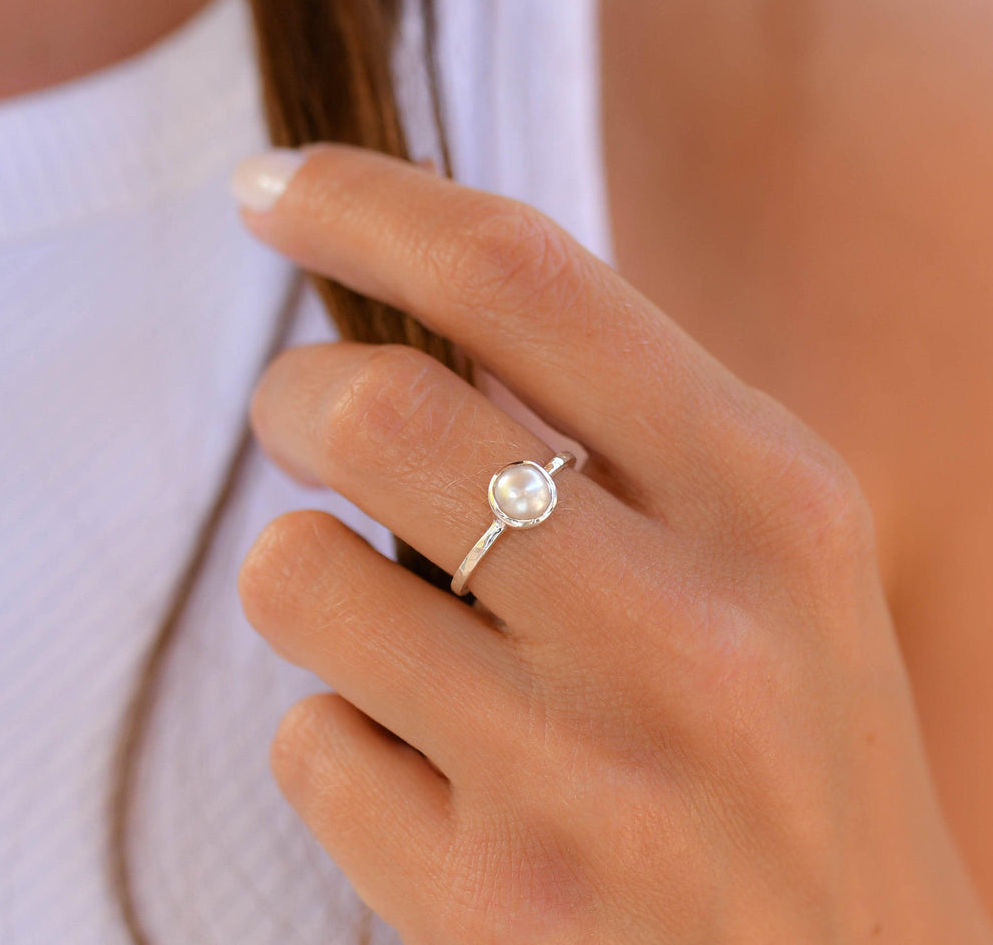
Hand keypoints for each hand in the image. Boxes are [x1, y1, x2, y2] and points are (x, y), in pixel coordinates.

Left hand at [234, 145, 991, 944]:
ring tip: (393, 626)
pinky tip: (435, 775)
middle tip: (299, 413)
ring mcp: (585, 780)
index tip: (270, 189)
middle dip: (295, 394)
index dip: (369, 205)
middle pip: (376, 409)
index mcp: (772, 503)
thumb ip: (625, 429)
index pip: (526, 279)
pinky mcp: (491, 906)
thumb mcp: (765, 555)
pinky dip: (340, 736)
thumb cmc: (792, 749)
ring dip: (311, 577)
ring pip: (301, 576)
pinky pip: (308, 744)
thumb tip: (424, 312)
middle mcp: (690, 631)